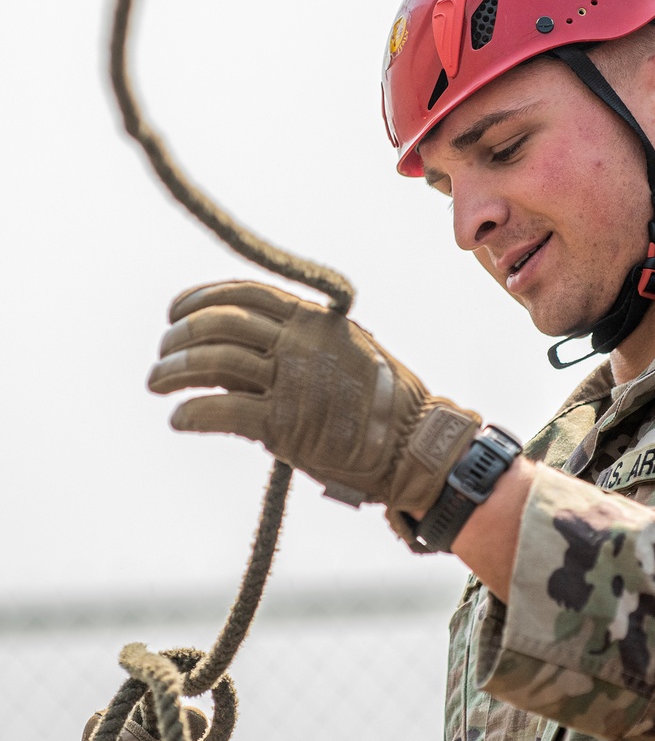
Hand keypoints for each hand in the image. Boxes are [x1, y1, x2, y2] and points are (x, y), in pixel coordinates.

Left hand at [147, 281, 480, 514]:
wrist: (411, 446)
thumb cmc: (381, 401)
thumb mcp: (347, 349)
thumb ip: (300, 341)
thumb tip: (242, 344)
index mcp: (314, 319)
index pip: (244, 294)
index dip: (201, 298)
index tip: (176, 312)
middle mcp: (300, 342)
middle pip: (219, 324)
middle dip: (179, 336)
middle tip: (162, 352)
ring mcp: (292, 382)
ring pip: (212, 363)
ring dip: (173, 371)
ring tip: (156, 383)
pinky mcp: (283, 425)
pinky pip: (221, 411)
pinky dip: (191, 413)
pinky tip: (179, 418)